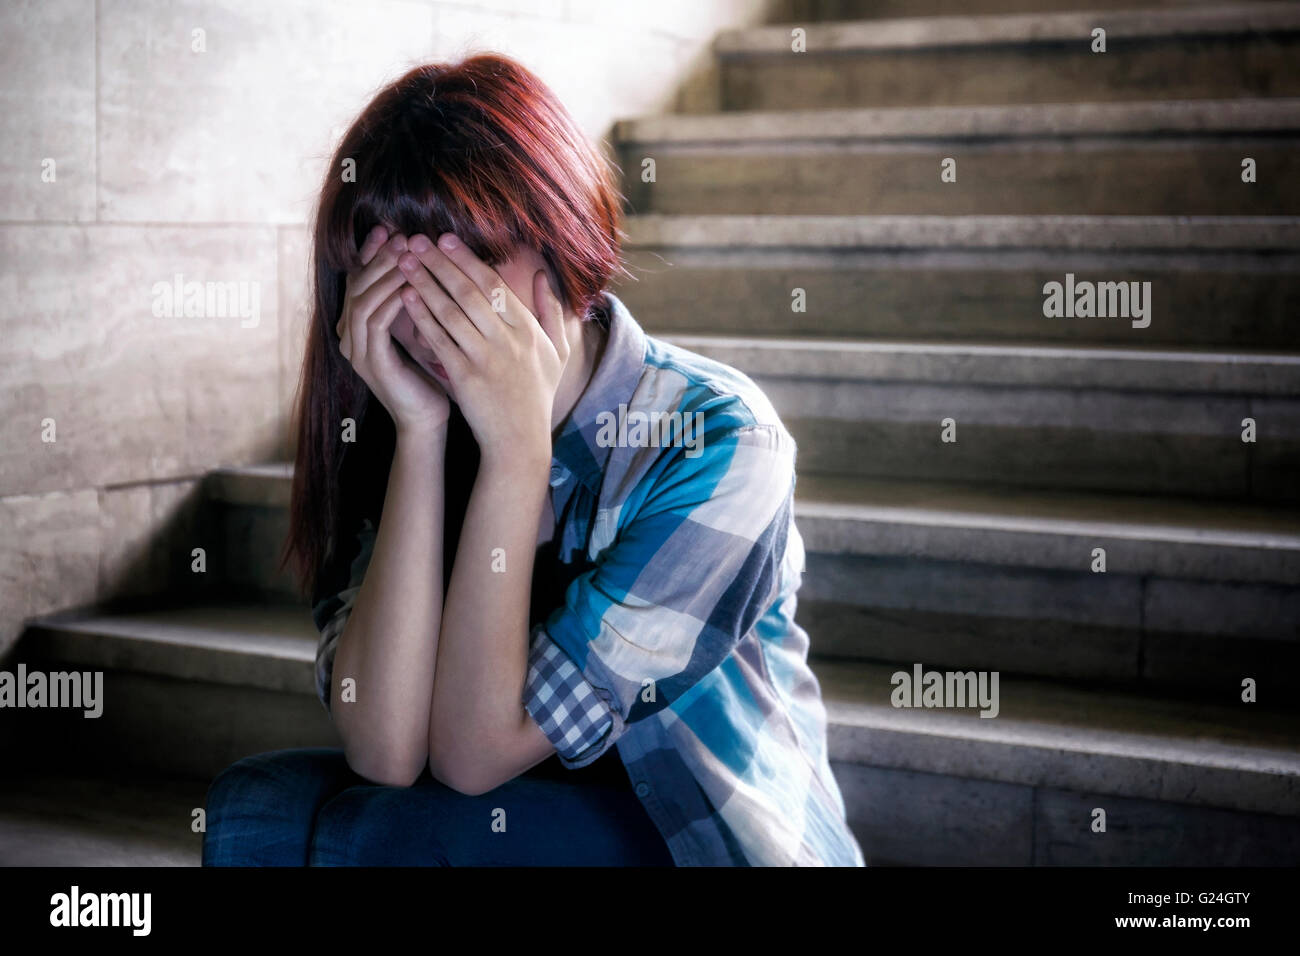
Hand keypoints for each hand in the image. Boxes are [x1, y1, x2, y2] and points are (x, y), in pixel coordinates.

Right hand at [336, 226, 450, 435]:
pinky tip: (411, 287)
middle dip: (378, 258)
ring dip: (385, 275)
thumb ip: (412, 300)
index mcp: (357, 327)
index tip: (388, 229)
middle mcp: (349, 337)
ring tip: (407, 254)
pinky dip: (392, 301)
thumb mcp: (418, 330)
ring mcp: (357, 352)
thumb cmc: (427, 374)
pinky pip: (376, 324)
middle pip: (356, 286)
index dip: (370, 254)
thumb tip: (422, 261)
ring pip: (363, 301)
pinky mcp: (371, 364)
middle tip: (399, 236)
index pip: (358, 281)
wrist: (427, 418)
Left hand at [395, 232, 569, 467]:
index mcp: (529, 330)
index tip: (445, 239)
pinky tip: (406, 298)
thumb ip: (552, 311)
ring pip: (451, 312)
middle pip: (470, 292)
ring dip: (425, 283)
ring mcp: (486, 359)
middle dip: (440, 263)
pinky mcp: (465, 378)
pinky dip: (422, 317)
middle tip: (416, 240)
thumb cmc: (537, 395)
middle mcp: (508, 340)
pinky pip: (440, 341)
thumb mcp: (557, 352)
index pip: (494, 286)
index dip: (467, 260)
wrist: (519, 441)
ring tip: (404, 262)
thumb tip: (543, 275)